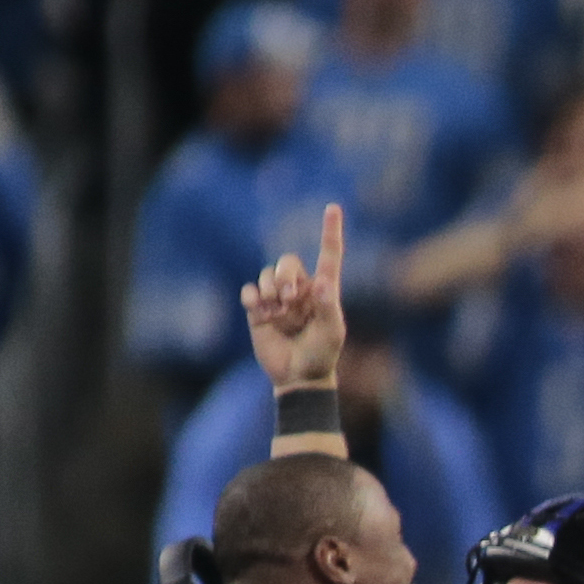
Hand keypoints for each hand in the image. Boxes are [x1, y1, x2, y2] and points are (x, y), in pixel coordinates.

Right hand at [241, 204, 347, 395]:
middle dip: (285, 275)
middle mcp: (300, 289)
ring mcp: (278, 298)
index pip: (328, 255)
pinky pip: (249, 290)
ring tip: (278, 313)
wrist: (299, 376)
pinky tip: (260, 312)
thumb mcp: (332, 334)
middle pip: (287, 261)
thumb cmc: (323, 355)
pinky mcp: (259, 310)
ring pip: (266, 274)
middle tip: (290, 299)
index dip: (330, 231)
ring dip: (270, 289)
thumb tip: (321, 283)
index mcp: (323, 290)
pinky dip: (253, 297)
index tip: (333, 207)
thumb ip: (328, 308)